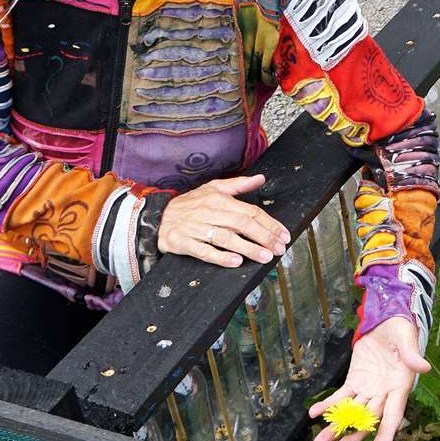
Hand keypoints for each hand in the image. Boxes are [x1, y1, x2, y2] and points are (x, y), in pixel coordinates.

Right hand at [158, 174, 288, 268]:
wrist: (155, 217)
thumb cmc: (189, 204)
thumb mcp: (212, 188)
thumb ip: (238, 185)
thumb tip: (261, 178)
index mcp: (218, 199)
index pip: (250, 211)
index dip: (269, 224)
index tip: (283, 235)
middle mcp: (208, 212)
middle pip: (242, 224)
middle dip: (264, 237)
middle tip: (279, 249)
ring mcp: (195, 228)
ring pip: (225, 238)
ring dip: (247, 248)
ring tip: (264, 257)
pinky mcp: (182, 242)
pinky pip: (203, 251)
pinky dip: (220, 257)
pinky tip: (236, 262)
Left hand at [309, 316, 429, 440]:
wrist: (387, 320)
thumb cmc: (401, 330)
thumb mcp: (407, 338)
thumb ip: (412, 354)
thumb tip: (424, 368)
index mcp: (400, 387)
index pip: (393, 416)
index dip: (386, 435)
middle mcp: (384, 394)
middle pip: (367, 421)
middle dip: (352, 439)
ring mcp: (368, 389)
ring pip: (351, 413)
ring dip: (336, 428)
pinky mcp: (354, 381)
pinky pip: (340, 396)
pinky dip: (328, 405)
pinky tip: (314, 413)